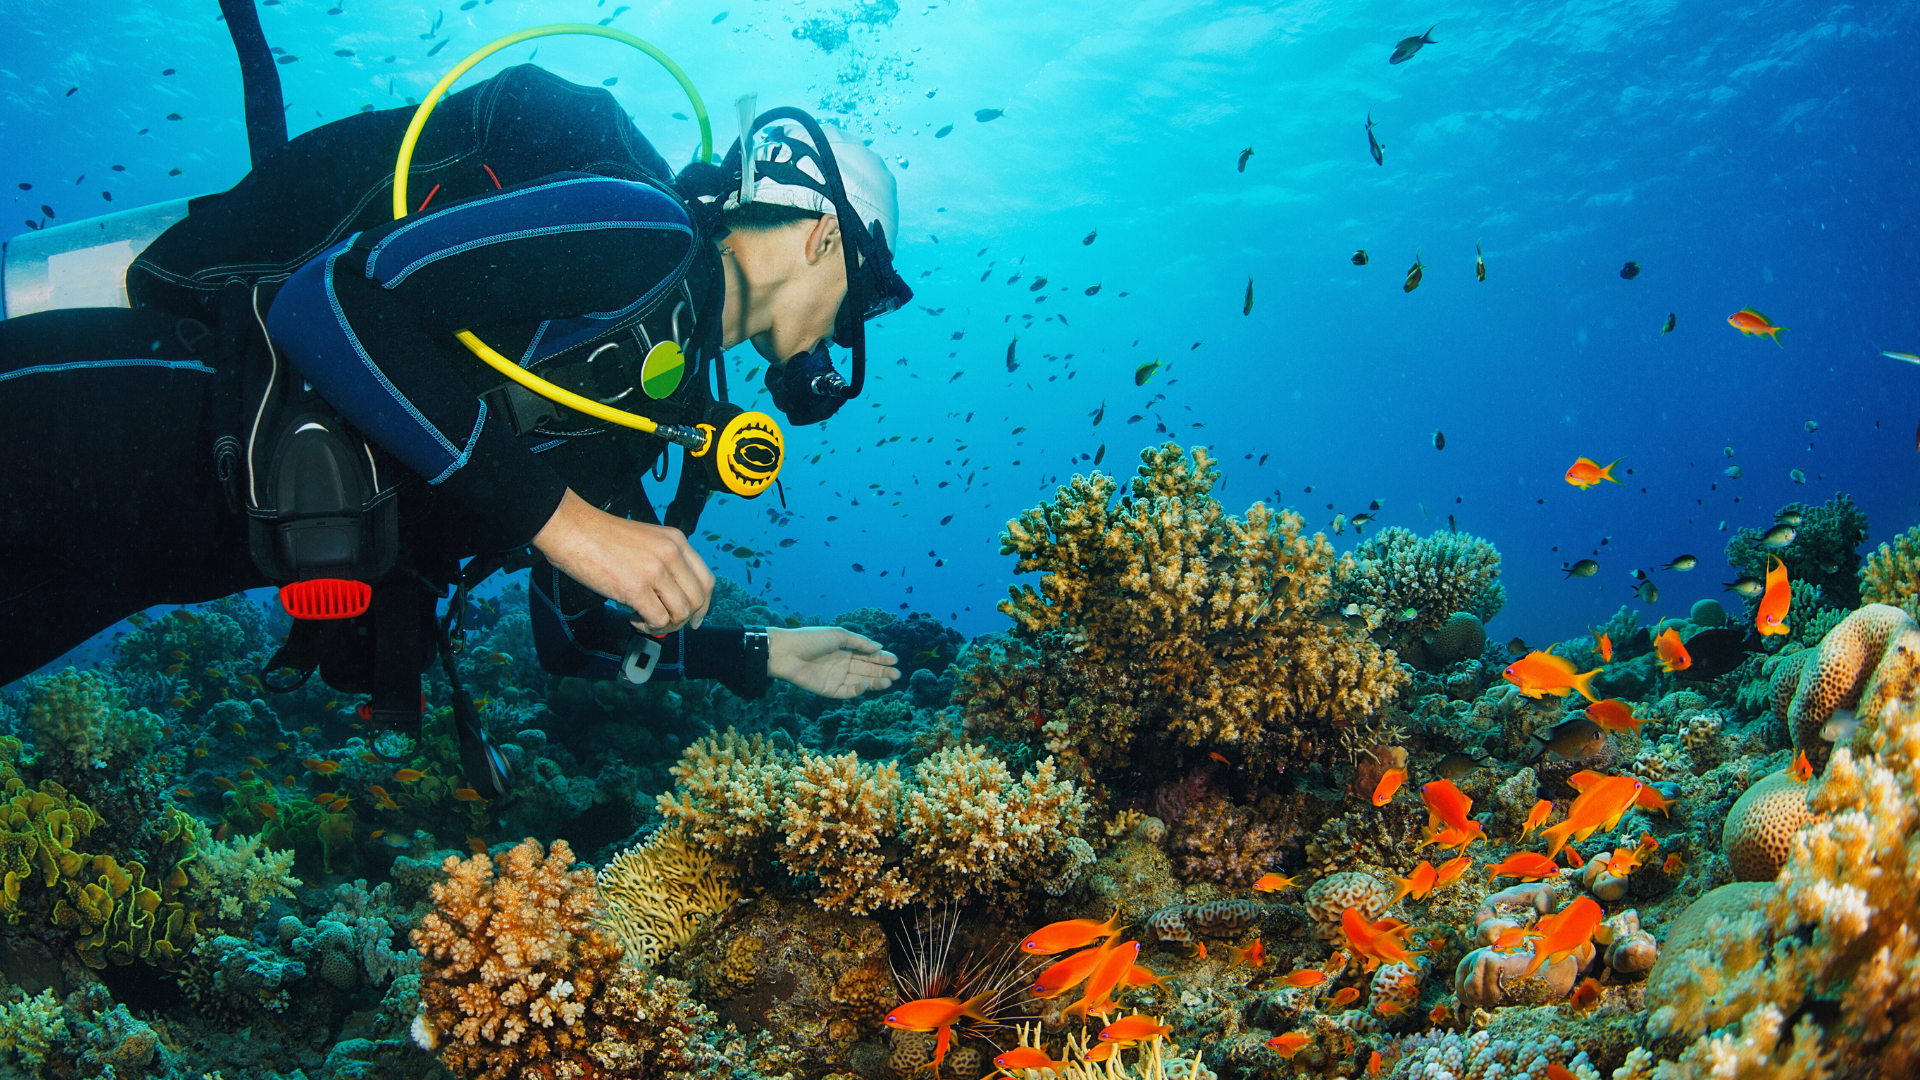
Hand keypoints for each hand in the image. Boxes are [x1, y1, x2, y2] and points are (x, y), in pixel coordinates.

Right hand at [531, 488, 713, 633]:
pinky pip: (658, 620)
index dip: (703, 605)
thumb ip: (664, 562)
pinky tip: (632, 617)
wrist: (572, 529)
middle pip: (696, 600)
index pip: (706, 580)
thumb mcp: (646, 540)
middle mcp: (671, 554)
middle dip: (683, 620)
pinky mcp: (636, 588)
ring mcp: (656, 571)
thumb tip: (672, 595)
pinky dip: (648, 626)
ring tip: (643, 618)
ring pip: (680, 613)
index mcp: (676, 541)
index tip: (694, 618)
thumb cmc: (601, 536)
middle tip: (663, 623)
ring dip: (664, 625)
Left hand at [767, 627, 899, 698]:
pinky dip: (859, 689)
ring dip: (875, 682)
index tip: (895, 660)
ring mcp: (836, 677)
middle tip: (897, 674)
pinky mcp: (829, 690)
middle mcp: (842, 664)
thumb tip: (879, 648)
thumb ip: (860, 643)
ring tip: (889, 681)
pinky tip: (867, 684)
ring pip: (860, 682)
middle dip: (882, 672)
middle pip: (867, 669)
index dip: (881, 658)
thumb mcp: (839, 635)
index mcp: (845, 649)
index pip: (867, 655)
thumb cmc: (811, 639)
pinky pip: (848, 692)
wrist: (786, 653)